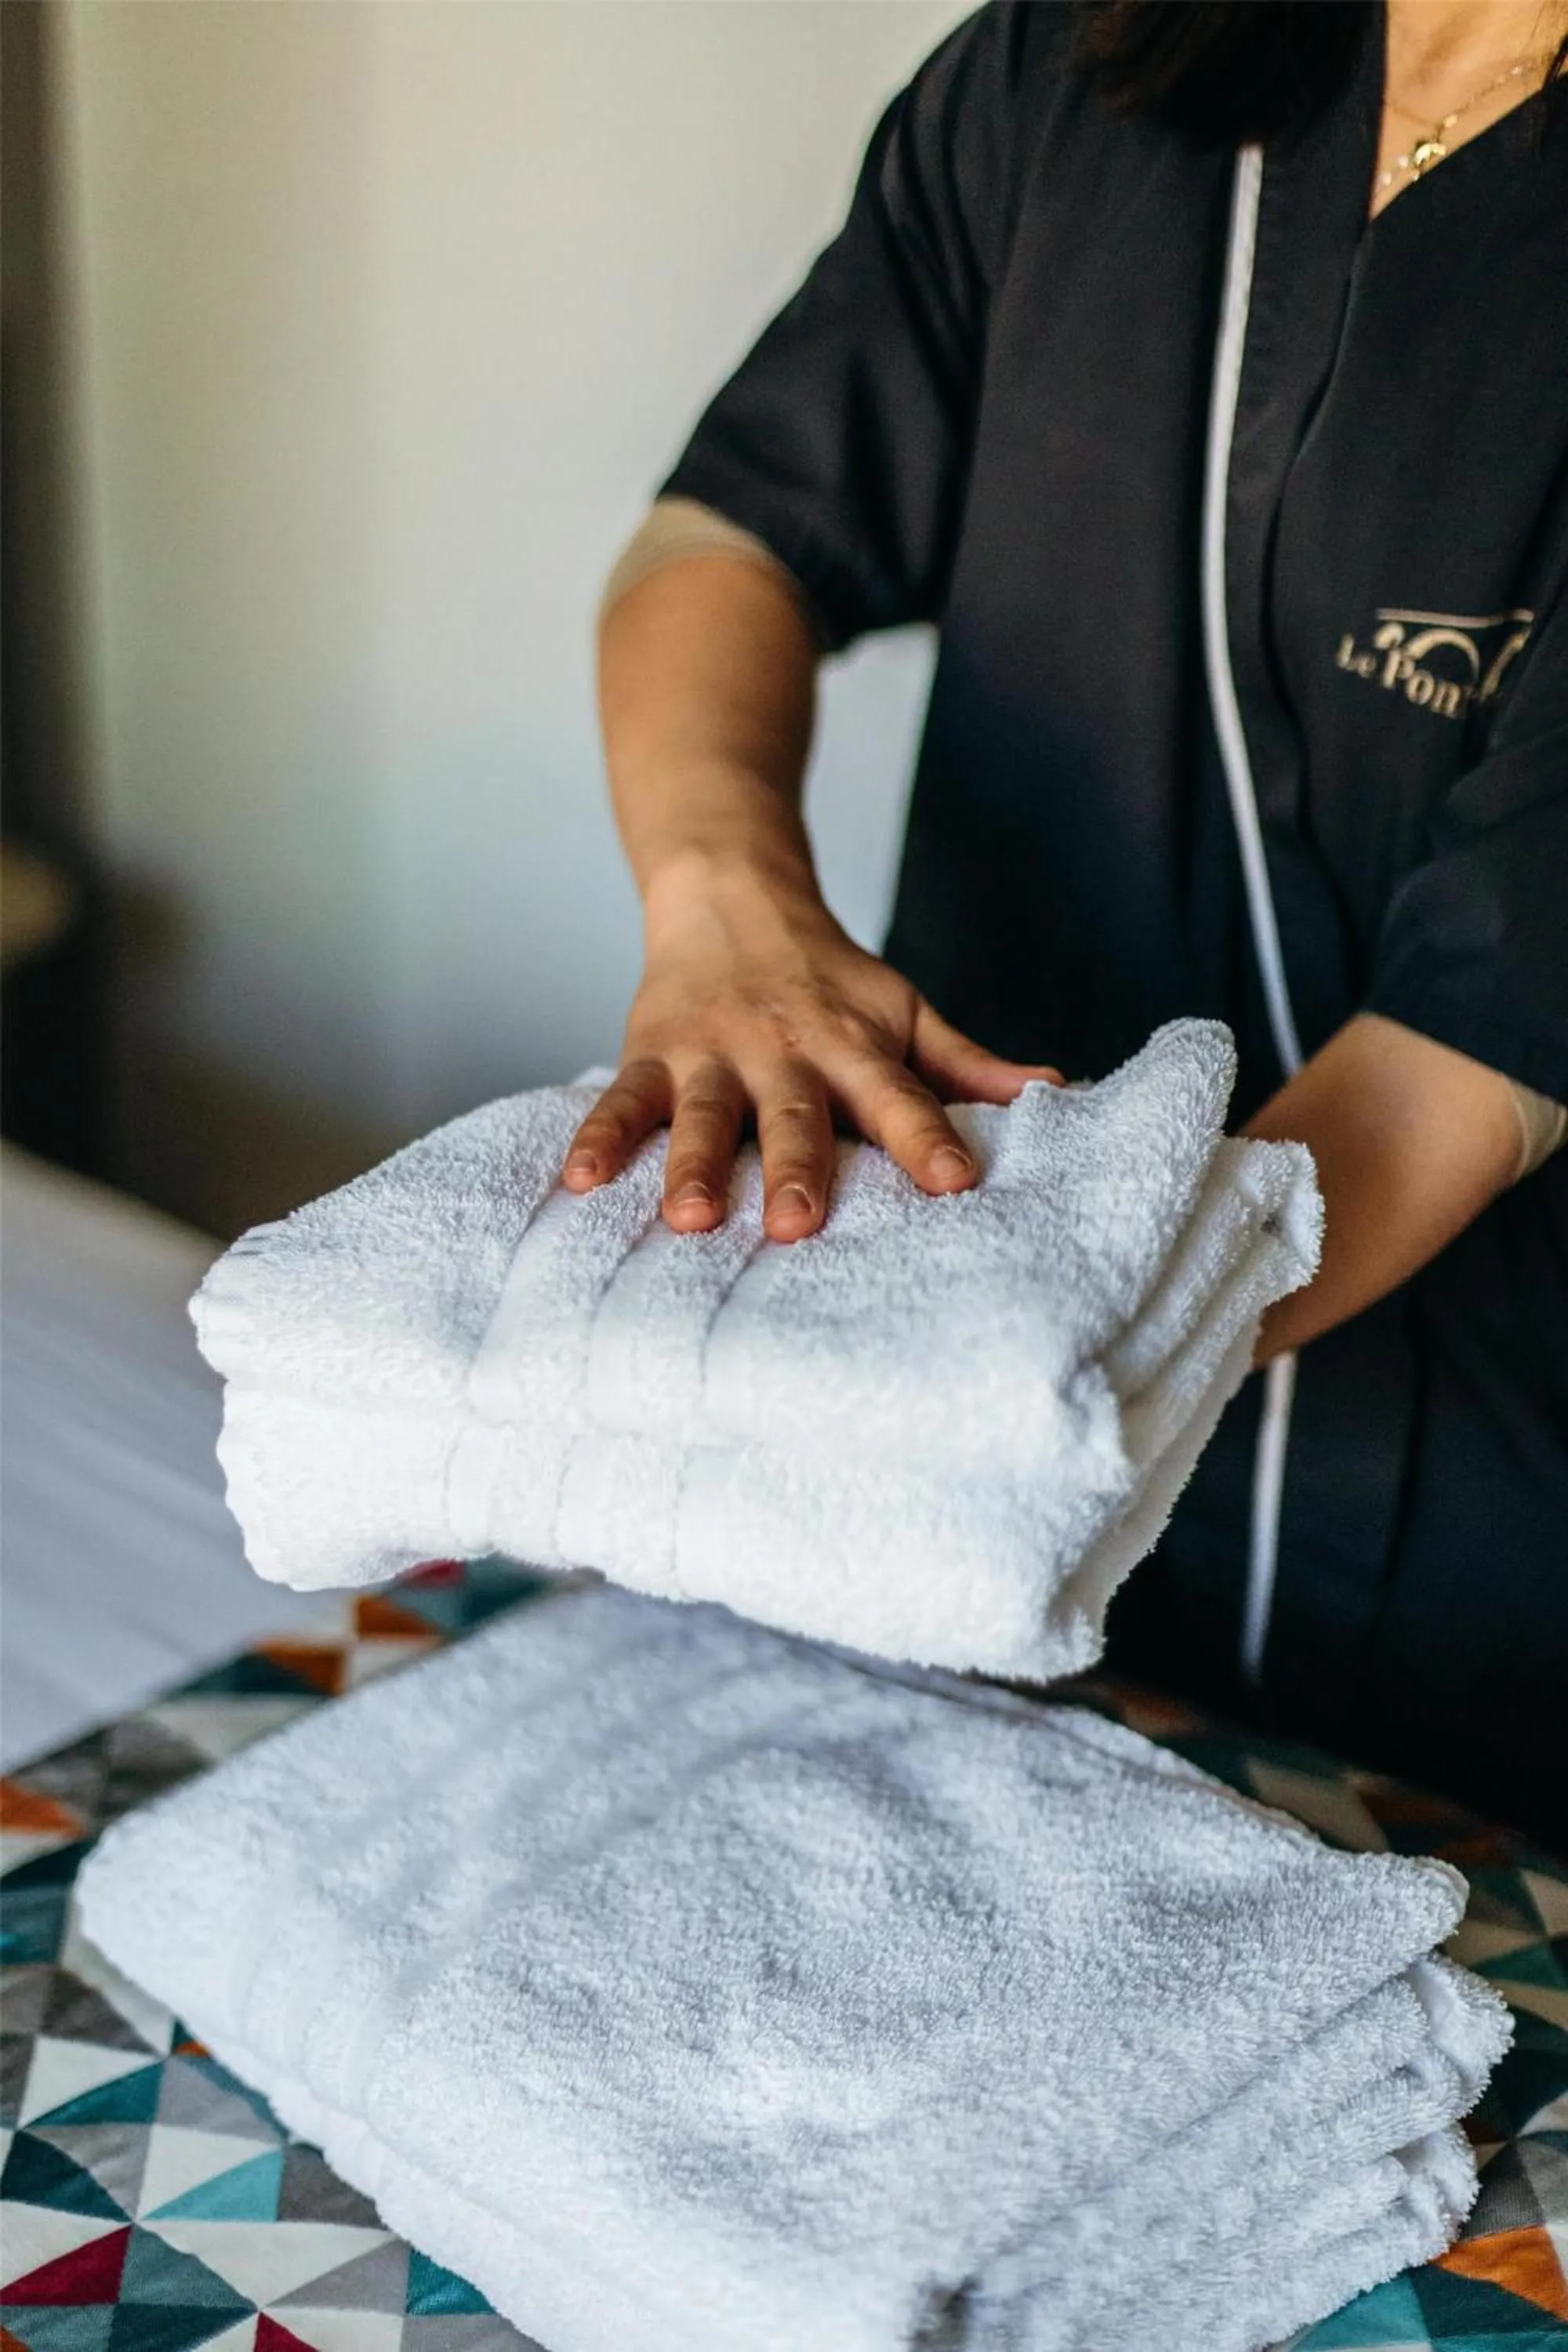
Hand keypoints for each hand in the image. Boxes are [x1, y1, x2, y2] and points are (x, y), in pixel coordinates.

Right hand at [562, 860, 1060, 1240]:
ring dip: (695, 1164)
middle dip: (798, 1166)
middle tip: (801, 1226)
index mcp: (851, 1044)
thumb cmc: (828, 976)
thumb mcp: (904, 1010)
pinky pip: (621, 1100)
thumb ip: (966, 1063)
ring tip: (691, 1219)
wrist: (732, 891)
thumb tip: (1055, 1093)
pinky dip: (599, 1136)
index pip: (897, 1096)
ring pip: (704, 1113)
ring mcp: (710, 1052)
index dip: (926, 1138)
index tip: (956, 1183)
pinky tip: (580, 1182)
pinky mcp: (650, 1054)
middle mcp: (782, 1049)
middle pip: (794, 1113)